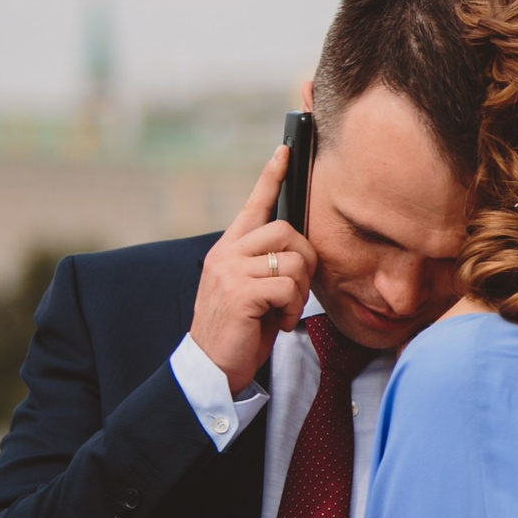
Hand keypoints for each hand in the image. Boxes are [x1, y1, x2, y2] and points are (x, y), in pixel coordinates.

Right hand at [189, 148, 318, 393]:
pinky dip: (293, 309)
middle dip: (306, 261)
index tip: (285, 150)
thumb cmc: (240, 330)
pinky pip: (288, 287)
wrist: (212, 367)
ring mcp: (231, 271)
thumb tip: (299, 248)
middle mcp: (227, 253)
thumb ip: (267, 264)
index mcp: (229, 249)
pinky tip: (281, 323)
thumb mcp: (252, 290)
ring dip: (300, 290)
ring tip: (284, 310)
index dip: (271, 177)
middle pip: (287, 231)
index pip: (253, 205)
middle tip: (296, 292)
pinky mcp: (240, 292)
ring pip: (293, 259)